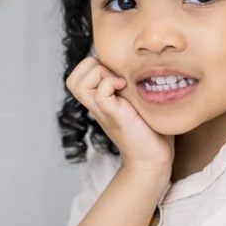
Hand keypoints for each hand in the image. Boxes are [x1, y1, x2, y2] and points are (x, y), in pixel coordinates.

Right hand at [67, 57, 173, 176]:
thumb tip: (138, 65)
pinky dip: (110, 84)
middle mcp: (96, 106)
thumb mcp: (136, 102)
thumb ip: (129, 87)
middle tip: (115, 76)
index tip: (115, 72)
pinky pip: (100, 94)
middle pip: (72, 80)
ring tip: (118, 82)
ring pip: (78, 84)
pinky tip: (125, 87)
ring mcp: (103, 112)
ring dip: (99, 74)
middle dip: (92, 67)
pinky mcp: (115, 117)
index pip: (77, 77)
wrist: (153, 159)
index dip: (91, 66)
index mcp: (99, 102)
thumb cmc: (150, 131)